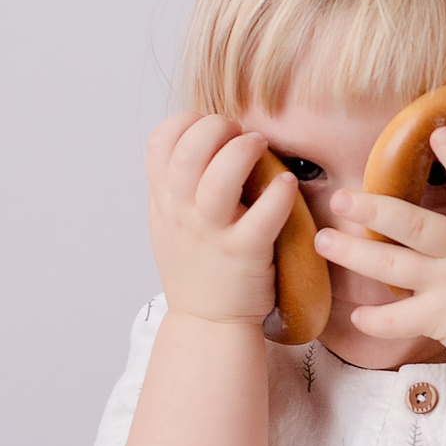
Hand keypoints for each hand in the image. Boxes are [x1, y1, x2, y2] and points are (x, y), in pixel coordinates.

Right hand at [145, 110, 293, 329]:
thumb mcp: (169, 222)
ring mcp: (212, 233)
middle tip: (239, 131)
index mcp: (164, 201)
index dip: (186, 123)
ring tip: (260, 145)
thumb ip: (174, 184)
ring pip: (218, 178)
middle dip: (215, 127)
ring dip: (242, 151)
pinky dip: (277, 193)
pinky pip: (262, 217)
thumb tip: (193, 140)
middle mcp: (183, 213)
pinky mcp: (245, 253)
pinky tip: (287, 183)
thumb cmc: (197, 267)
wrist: (208, 323)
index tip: (209, 125)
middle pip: (187, 152)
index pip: (159, 143)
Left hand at [313, 126, 445, 369]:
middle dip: (373, 208)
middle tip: (340, 197)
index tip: (437, 132)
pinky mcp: (442, 319)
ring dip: (354, 253)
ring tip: (324, 240)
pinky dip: (376, 320)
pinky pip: (399, 320)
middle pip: (413, 224)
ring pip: (393, 266)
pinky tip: (356, 316)